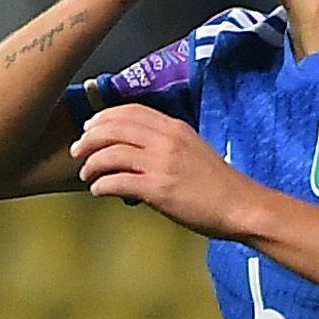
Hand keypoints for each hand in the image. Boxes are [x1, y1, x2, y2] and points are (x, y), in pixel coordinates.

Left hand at [72, 103, 264, 237]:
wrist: (240, 206)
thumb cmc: (218, 184)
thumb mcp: (193, 149)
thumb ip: (166, 144)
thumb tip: (136, 152)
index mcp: (174, 128)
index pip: (130, 112)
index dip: (104, 117)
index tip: (90, 127)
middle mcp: (165, 140)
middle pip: (114, 128)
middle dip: (89, 138)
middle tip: (78, 151)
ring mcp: (161, 164)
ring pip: (111, 153)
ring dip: (92, 164)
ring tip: (87, 175)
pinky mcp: (158, 189)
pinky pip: (117, 181)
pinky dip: (101, 185)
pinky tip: (98, 191)